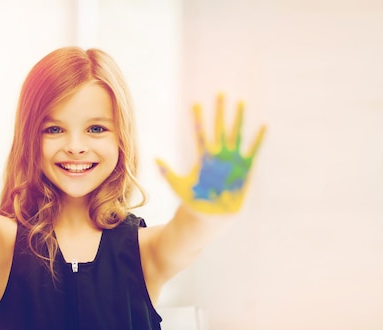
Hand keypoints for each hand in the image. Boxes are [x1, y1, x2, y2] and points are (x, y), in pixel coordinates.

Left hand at [156, 94, 265, 213]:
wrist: (210, 215)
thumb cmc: (193, 200)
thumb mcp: (177, 186)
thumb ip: (167, 172)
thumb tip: (154, 158)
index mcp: (204, 157)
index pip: (200, 133)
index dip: (198, 119)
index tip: (195, 103)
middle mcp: (219, 155)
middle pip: (219, 128)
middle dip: (220, 111)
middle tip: (221, 93)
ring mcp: (233, 160)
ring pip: (236, 134)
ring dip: (239, 119)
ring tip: (241, 102)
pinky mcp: (245, 169)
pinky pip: (253, 151)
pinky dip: (258, 139)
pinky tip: (263, 125)